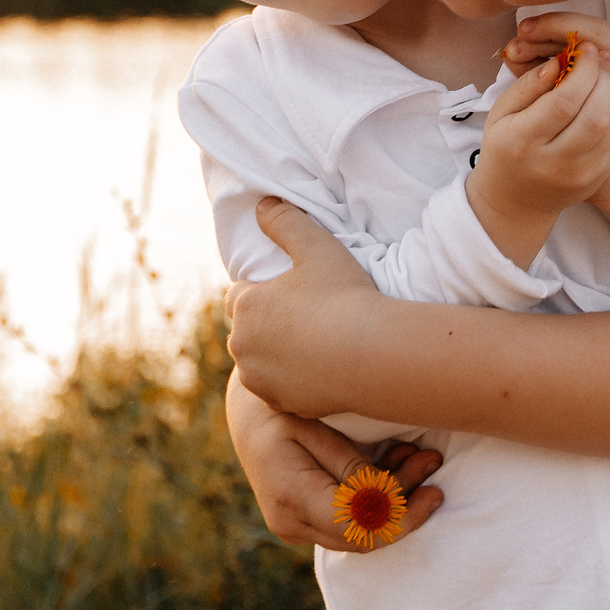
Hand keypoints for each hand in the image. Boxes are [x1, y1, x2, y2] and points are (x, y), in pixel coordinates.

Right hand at [224, 371, 444, 551]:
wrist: (246, 416)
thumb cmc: (280, 411)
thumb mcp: (315, 427)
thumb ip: (351, 464)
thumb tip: (388, 496)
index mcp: (291, 497)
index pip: (357, 528)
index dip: (401, 518)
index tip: (434, 492)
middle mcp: (291, 523)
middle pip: (363, 535)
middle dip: (406, 508)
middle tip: (435, 469)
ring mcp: (296, 528)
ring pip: (360, 532)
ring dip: (397, 502)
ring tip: (425, 460)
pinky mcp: (305, 522)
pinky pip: (349, 523)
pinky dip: (378, 501)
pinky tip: (399, 466)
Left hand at [226, 196, 392, 416]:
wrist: (370, 354)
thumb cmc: (343, 296)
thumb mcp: (316, 246)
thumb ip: (284, 221)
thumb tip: (261, 204)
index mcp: (245, 306)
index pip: (240, 295)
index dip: (265, 291)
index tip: (293, 293)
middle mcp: (241, 345)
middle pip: (247, 330)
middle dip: (267, 324)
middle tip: (307, 318)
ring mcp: (259, 379)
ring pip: (259, 362)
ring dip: (275, 354)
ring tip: (313, 345)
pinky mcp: (280, 404)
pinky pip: (278, 389)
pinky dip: (291, 381)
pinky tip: (319, 369)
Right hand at [505, 13, 609, 211]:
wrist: (515, 201)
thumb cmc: (505, 147)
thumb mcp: (501, 114)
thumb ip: (527, 85)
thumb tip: (557, 60)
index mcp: (523, 141)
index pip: (564, 101)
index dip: (582, 70)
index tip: (585, 49)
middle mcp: (554, 162)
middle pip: (596, 113)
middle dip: (603, 77)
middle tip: (598, 57)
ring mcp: (579, 174)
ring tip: (604, 72)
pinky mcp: (595, 177)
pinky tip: (607, 94)